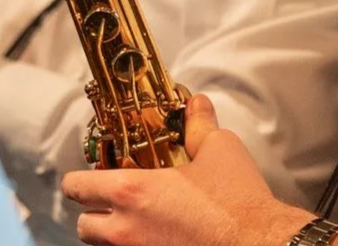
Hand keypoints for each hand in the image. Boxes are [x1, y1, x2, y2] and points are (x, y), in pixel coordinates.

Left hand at [63, 94, 314, 245]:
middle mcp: (125, 230)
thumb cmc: (237, 200)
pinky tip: (158, 238)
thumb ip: (199, 126)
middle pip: (84, 227)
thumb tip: (196, 106)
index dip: (80, 180)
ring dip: (113, 236)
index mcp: (132, 193)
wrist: (259, 243)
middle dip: (94, 214)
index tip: (89, 177)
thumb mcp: (219, 150)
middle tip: (114, 204)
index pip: (78, 187)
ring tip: (138, 224)